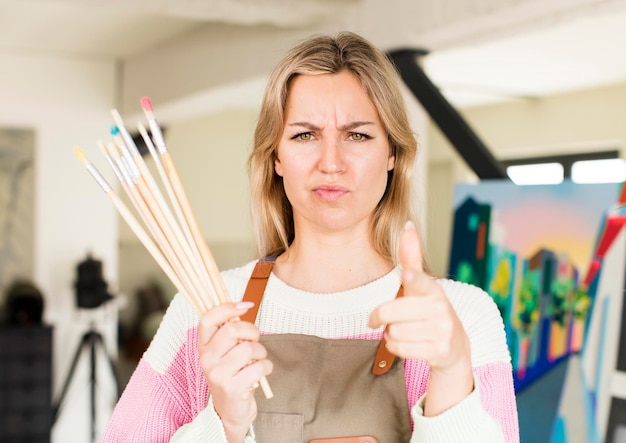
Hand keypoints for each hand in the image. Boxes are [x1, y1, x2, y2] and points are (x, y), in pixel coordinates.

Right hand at [198, 302, 272, 441]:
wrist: (229, 411)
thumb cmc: (232, 375)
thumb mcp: (225, 353)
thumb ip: (229, 332)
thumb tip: (243, 305)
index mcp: (203, 347)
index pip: (208, 318)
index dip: (228, 307)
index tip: (246, 305)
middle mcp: (207, 359)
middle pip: (232, 330)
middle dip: (252, 332)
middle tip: (255, 341)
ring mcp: (218, 374)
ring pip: (249, 348)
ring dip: (261, 352)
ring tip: (257, 360)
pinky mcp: (232, 388)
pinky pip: (259, 367)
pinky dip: (266, 367)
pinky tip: (261, 372)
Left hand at [369, 221, 472, 414]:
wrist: (455, 347)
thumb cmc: (429, 310)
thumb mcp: (421, 284)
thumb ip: (411, 257)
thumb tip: (407, 224)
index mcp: (431, 288)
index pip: (419, 281)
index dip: (412, 278)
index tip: (408, 275)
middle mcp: (439, 307)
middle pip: (389, 313)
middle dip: (379, 318)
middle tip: (383, 319)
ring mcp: (441, 329)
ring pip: (392, 332)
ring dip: (390, 334)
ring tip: (404, 330)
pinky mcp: (439, 350)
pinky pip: (398, 348)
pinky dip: (395, 348)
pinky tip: (407, 343)